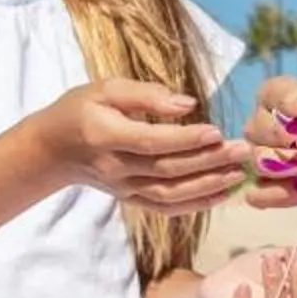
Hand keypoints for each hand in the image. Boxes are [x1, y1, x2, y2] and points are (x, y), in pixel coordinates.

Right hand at [29, 78, 249, 213]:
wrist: (53, 150)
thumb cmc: (81, 110)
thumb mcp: (105, 89)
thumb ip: (145, 94)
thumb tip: (187, 103)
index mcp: (105, 136)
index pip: (151, 142)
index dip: (185, 139)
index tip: (216, 131)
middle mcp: (115, 167)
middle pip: (167, 169)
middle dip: (209, 161)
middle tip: (243, 150)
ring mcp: (124, 188)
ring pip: (170, 194)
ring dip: (208, 186)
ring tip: (239, 173)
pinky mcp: (131, 199)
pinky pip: (166, 208)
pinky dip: (196, 205)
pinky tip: (223, 194)